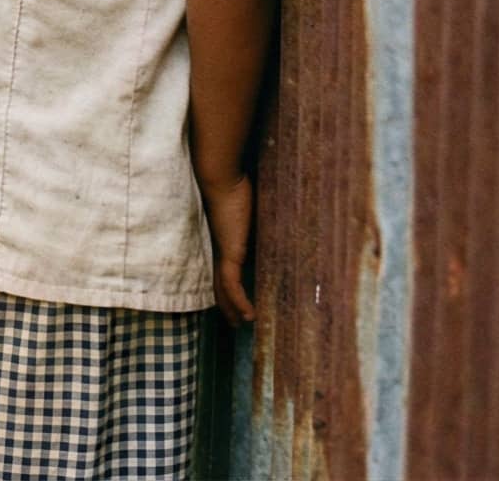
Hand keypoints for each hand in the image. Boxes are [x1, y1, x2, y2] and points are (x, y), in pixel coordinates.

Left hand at [200, 170, 255, 323]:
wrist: (219, 175)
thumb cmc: (235, 183)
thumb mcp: (252, 207)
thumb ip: (259, 219)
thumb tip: (280, 219)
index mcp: (220, 238)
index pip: (222, 267)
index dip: (226, 284)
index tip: (236, 297)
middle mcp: (218, 248)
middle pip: (218, 282)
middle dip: (226, 303)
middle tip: (235, 320)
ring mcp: (221, 252)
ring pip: (222, 288)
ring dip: (232, 308)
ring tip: (241, 323)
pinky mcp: (228, 254)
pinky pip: (232, 285)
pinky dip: (239, 302)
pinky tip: (248, 316)